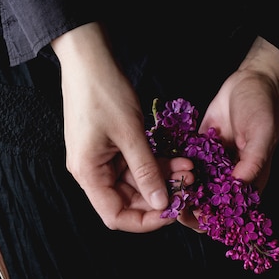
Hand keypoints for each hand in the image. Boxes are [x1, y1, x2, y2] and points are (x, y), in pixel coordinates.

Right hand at [51, 23, 192, 231]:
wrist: (89, 58)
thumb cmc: (104, 92)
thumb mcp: (130, 133)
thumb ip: (147, 171)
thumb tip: (162, 204)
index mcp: (89, 174)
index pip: (116, 216)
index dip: (145, 221)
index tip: (173, 212)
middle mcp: (92, 172)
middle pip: (128, 201)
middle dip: (160, 195)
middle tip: (189, 186)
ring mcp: (102, 159)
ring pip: (136, 182)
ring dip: (163, 178)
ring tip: (189, 168)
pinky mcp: (111, 147)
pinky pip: (136, 164)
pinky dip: (157, 163)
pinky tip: (179, 159)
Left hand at [178, 36, 278, 231]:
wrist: (251, 82)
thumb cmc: (263, 109)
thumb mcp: (262, 134)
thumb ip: (253, 160)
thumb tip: (239, 183)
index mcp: (249, 181)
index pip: (229, 209)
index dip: (211, 217)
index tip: (193, 214)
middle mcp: (228, 177)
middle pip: (206, 201)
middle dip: (188, 204)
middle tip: (172, 201)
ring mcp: (212, 164)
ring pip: (192, 185)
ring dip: (178, 187)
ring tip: (163, 185)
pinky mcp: (199, 149)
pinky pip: (184, 162)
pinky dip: (173, 166)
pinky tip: (160, 167)